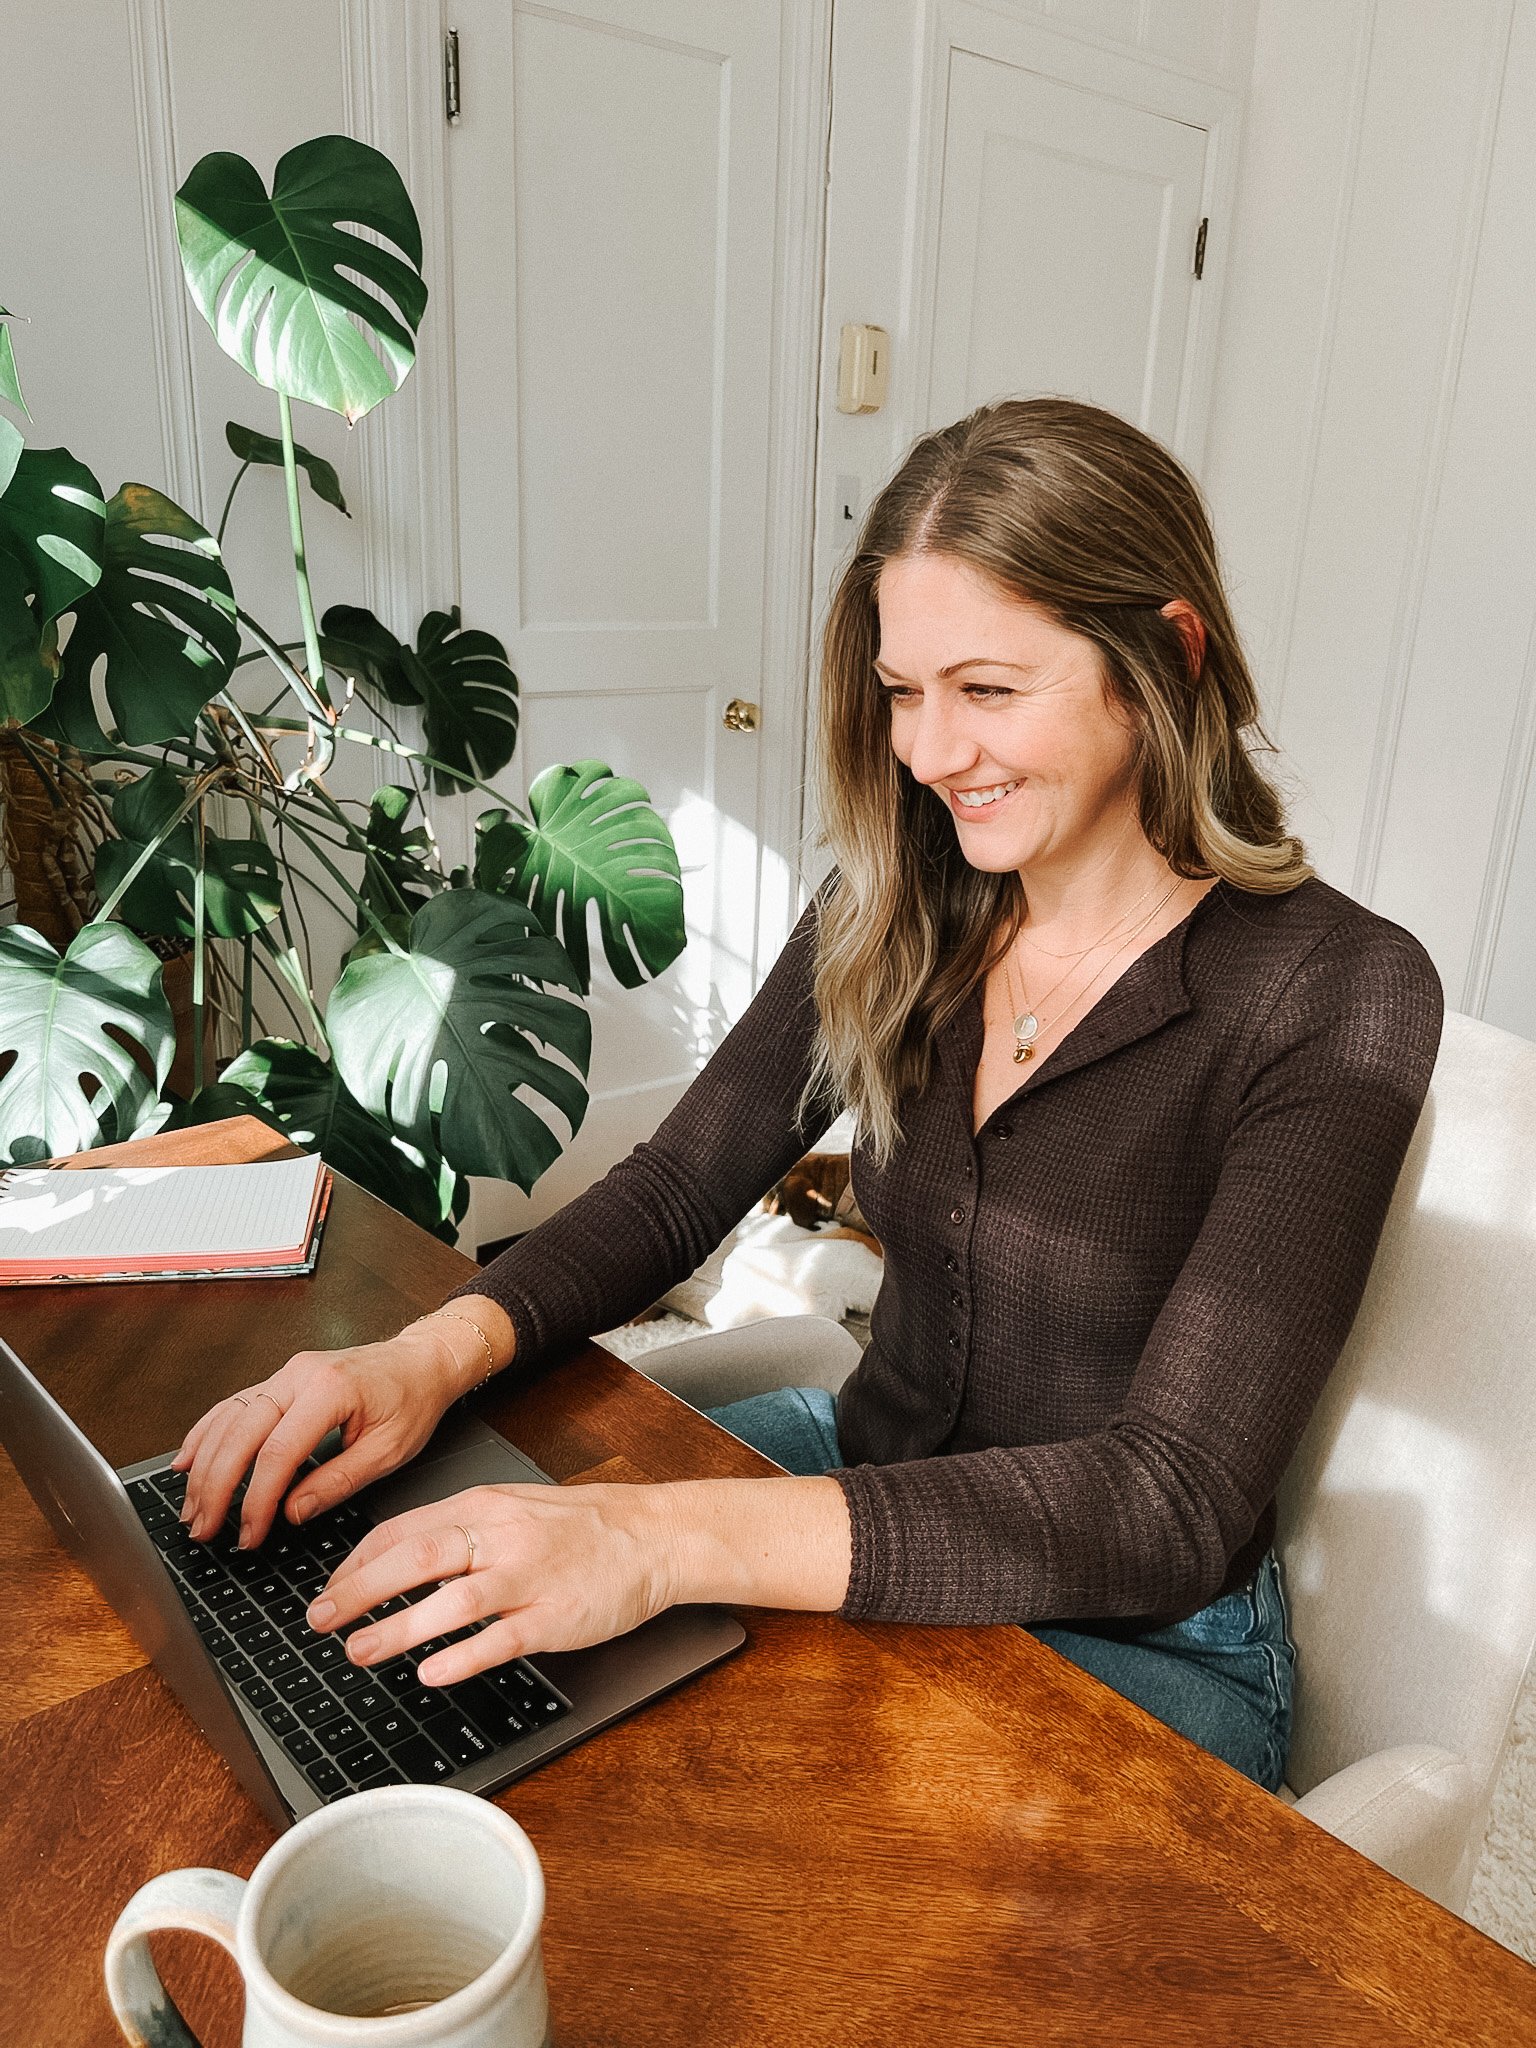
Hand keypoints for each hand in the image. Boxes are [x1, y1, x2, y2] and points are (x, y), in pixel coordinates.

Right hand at [171, 1313, 501, 1547]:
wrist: (422, 1361)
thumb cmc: (413, 1400)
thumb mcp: (389, 1451)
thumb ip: (339, 1482)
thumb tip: (292, 1512)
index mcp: (330, 1390)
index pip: (278, 1453)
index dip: (257, 1500)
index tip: (249, 1534)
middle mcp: (300, 1374)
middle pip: (240, 1434)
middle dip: (215, 1486)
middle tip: (204, 1528)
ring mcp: (287, 1373)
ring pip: (229, 1418)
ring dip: (203, 1464)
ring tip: (192, 1507)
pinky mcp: (282, 1378)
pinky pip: (234, 1405)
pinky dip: (206, 1433)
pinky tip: (187, 1460)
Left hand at [305, 1482, 679, 1683]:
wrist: (653, 1535)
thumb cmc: (581, 1527)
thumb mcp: (512, 1507)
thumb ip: (458, 1528)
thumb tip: (393, 1557)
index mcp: (484, 1506)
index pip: (403, 1529)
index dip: (356, 1563)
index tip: (327, 1590)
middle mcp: (501, 1536)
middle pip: (416, 1558)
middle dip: (359, 1591)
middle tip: (320, 1620)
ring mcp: (529, 1576)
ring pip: (452, 1599)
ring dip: (398, 1628)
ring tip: (359, 1651)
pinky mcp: (556, 1615)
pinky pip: (501, 1637)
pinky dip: (462, 1656)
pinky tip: (430, 1673)